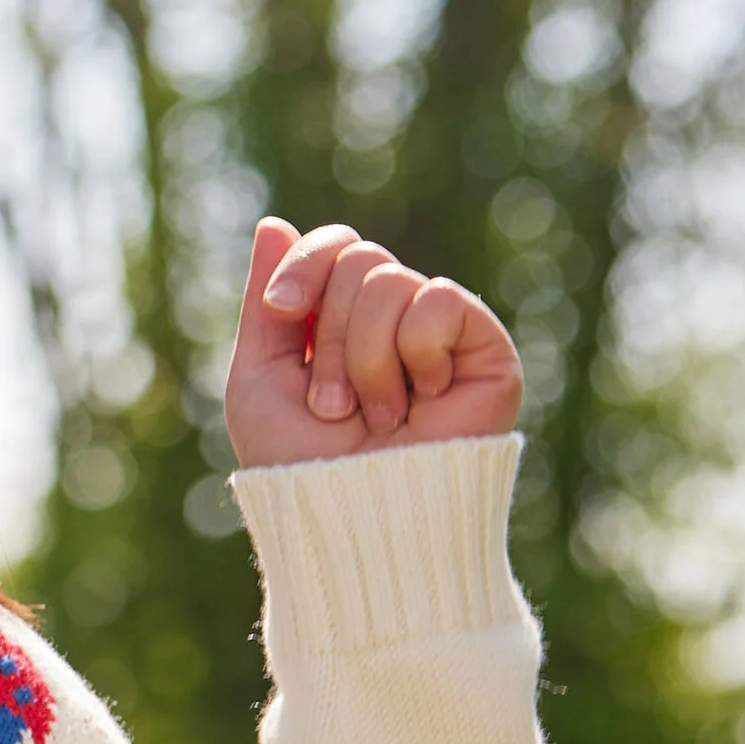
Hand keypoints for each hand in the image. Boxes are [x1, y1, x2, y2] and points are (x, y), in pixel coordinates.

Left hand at [224, 218, 523, 467]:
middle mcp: (395, 320)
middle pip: (359, 258)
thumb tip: (273, 222)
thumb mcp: (259, 382)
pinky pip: (439, 301)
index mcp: (343, 322)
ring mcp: (441, 333)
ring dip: (364, 359)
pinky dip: (414, 353)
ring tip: (375, 419)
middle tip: (332, 407)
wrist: (355, 521)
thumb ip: (266, 306)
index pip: (334, 246)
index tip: (282, 310)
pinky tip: (421, 402)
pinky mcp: (484, 350)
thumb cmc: (302, 467)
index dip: (306, 264)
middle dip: (329, 337)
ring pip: (392, 280)